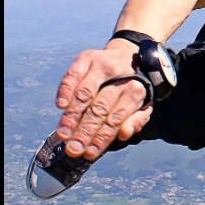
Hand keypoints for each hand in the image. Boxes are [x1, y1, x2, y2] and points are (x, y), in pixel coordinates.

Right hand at [54, 41, 154, 159]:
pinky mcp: (87, 57)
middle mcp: (120, 76)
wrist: (130, 51)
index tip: (88, 153)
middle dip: (84, 132)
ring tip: (63, 134)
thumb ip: (137, 120)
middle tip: (73, 149)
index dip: (101, 138)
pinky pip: (73, 74)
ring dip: (72, 116)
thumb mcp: (143, 102)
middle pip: (98, 109)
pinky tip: (61, 105)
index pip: (115, 119)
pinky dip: (66, 90)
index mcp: (135, 91)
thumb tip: (125, 134)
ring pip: (84, 94)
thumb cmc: (133, 85)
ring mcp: (102, 64)